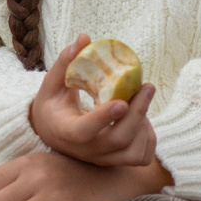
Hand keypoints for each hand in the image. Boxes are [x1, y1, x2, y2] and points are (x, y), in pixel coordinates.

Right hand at [27, 34, 159, 168]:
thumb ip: (65, 63)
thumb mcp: (52, 84)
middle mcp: (86, 150)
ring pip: (133, 152)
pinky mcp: (115, 162)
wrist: (52, 134)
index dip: (103, 118)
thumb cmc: (53, 106)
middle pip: (118, 139)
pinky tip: (141, 118)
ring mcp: (102, 159)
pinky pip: (141, 156)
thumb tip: (84, 38)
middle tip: (147, 87)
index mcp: (66, 131)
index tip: (121, 102)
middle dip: (138, 112)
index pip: (84, 131)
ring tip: (141, 100)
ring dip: (144, 125)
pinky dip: (148, 138)